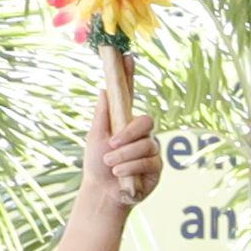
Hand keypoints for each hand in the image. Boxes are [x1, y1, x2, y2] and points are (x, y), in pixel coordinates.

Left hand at [80, 78, 166, 213]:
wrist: (102, 193)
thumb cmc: (96, 165)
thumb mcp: (94, 138)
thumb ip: (102, 116)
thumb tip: (104, 89)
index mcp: (124, 123)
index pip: (130, 95)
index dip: (129, 76)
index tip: (128, 57)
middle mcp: (141, 134)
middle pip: (146, 121)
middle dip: (128, 133)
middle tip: (111, 144)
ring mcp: (151, 150)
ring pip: (145, 144)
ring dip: (124, 155)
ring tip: (111, 164)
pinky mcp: (156, 167)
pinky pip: (149, 161)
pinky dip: (130, 166)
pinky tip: (119, 174)